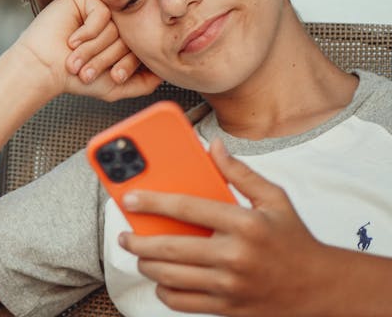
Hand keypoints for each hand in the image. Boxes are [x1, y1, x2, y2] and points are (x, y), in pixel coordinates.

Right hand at [13, 0, 160, 101]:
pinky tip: (73, 39)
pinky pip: (102, 13)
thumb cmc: (74, 77)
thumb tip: (165, 72)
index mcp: (119, 40)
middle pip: (129, 36)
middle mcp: (111, 23)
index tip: (113, 78)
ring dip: (94, 48)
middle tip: (89, 71)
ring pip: (115, 26)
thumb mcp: (115, 87)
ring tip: (77, 57)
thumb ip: (143, 83)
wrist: (45, 68)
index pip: (140, 47)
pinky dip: (88, 32)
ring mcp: (98, 9)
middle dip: (108, 59)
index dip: (127, 65)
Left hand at [118, 139, 330, 315]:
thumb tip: (212, 147)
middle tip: (124, 235)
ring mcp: (231, 286)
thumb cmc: (294, 239)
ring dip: (146, 265)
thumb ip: (239, 173)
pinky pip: (183, 302)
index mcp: (244, 223)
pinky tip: (162, 278)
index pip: (187, 208)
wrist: (323, 288)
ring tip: (140, 254)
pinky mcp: (229, 308)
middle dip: (137, 242)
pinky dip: (164, 291)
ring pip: (171, 278)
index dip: (152, 201)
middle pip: (170, 249)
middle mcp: (235, 256)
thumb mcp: (274, 199)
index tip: (129, 198)